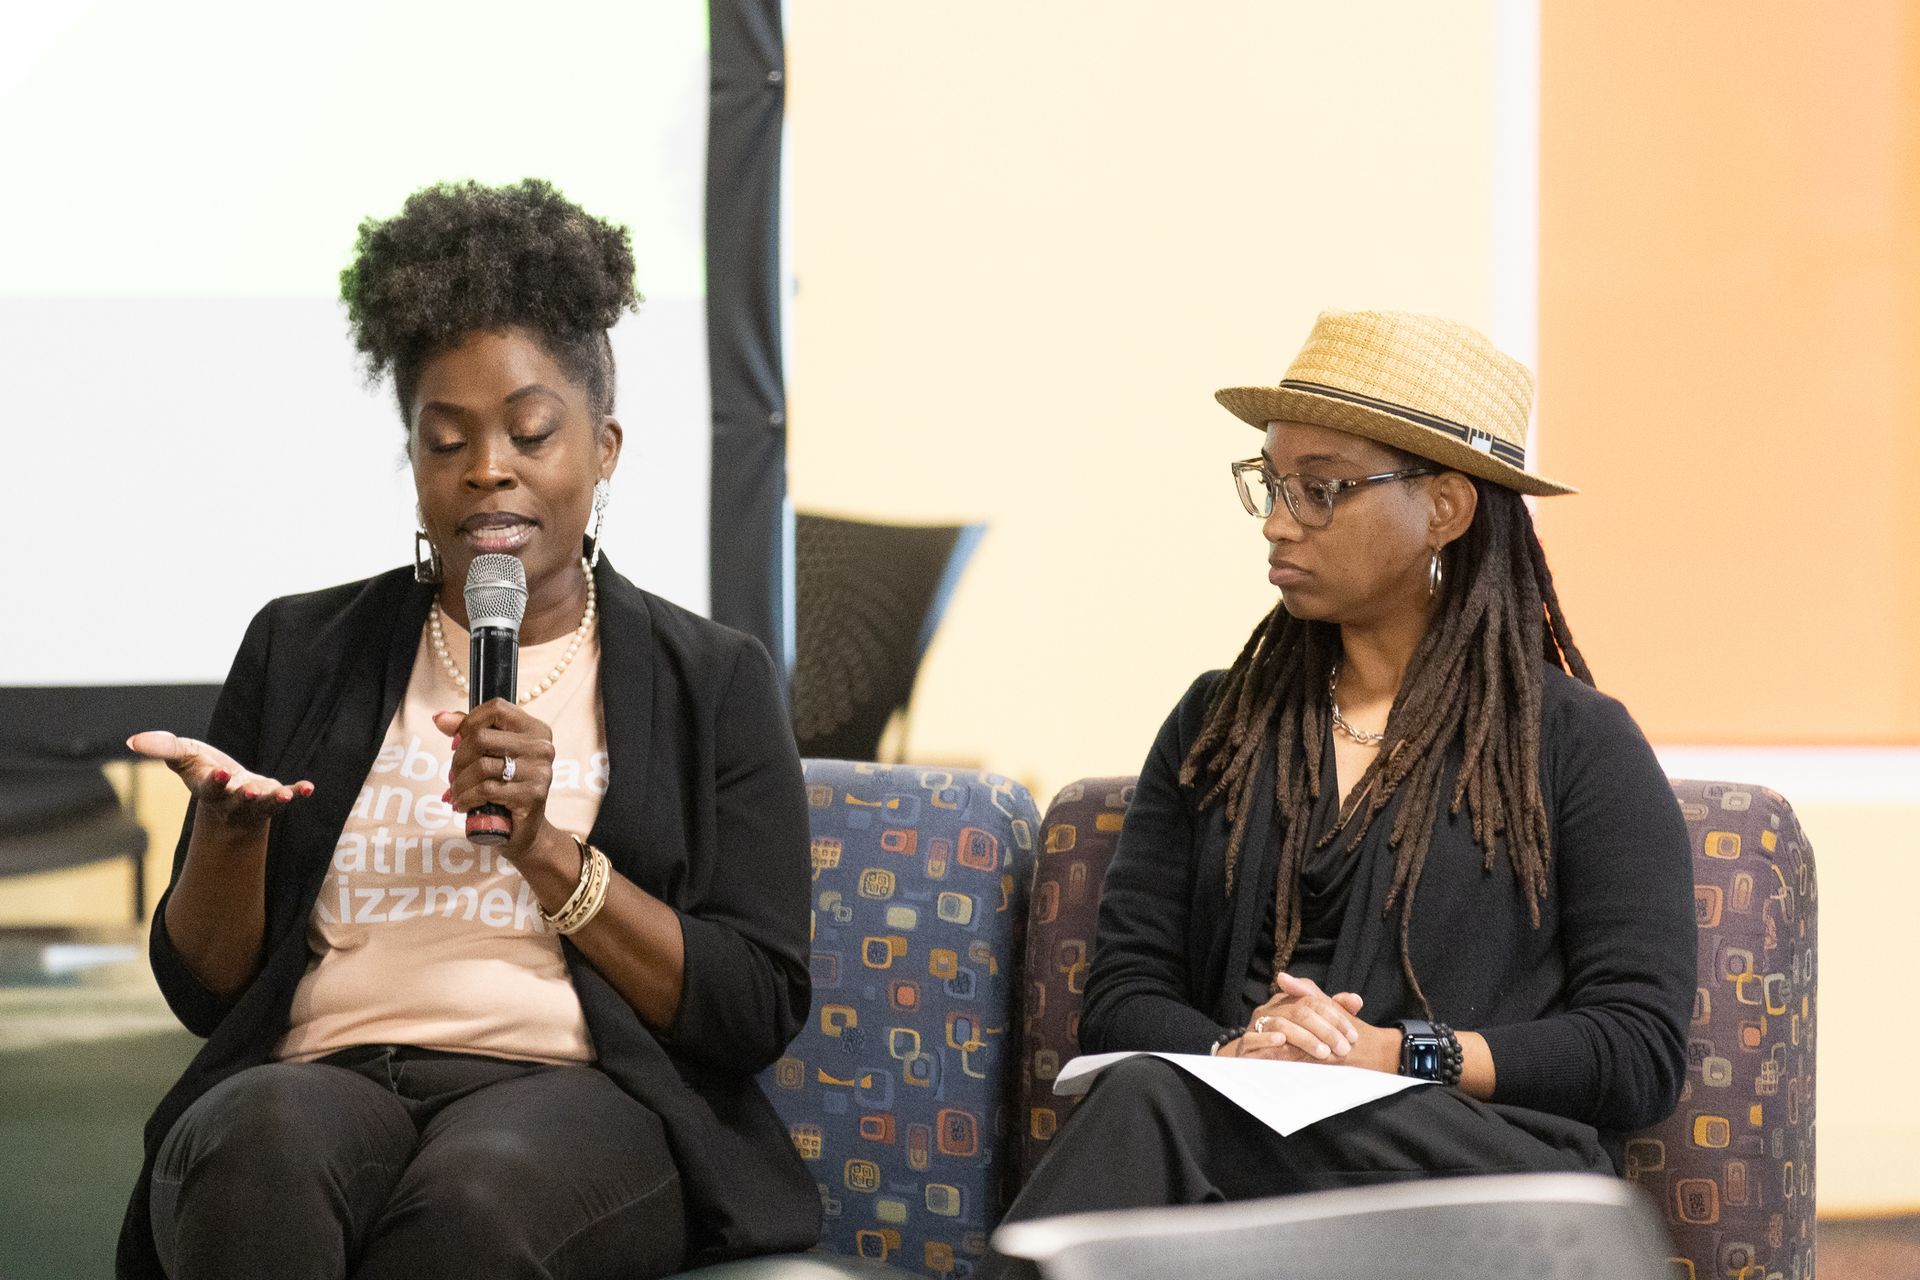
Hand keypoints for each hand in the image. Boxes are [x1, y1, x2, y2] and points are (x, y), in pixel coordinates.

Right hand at [127, 731, 313, 831]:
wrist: (228, 795)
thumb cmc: (204, 772)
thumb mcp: (184, 757)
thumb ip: (163, 748)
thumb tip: (132, 740)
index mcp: (209, 788)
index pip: (210, 787)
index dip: (215, 782)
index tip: (220, 774)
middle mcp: (232, 799)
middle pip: (237, 800)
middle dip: (241, 796)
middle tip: (248, 792)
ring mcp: (255, 802)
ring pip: (263, 805)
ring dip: (272, 800)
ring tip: (283, 796)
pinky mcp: (274, 798)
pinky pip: (287, 797)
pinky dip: (297, 793)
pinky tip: (308, 788)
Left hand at [435, 701, 557, 865]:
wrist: (524, 829)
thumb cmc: (506, 788)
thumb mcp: (491, 756)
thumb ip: (469, 733)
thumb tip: (441, 718)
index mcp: (535, 730)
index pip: (496, 708)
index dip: (469, 722)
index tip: (460, 742)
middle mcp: (541, 746)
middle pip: (482, 738)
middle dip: (458, 759)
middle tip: (454, 775)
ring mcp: (539, 771)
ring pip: (481, 766)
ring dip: (459, 783)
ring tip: (456, 792)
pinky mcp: (532, 795)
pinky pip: (486, 790)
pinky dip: (466, 798)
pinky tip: (463, 805)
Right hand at [1222, 972, 1364, 1061]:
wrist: (1255, 1060)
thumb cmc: (1293, 1044)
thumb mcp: (1316, 1028)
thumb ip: (1336, 1011)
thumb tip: (1356, 999)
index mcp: (1287, 1001)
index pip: (1313, 1002)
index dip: (1335, 1017)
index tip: (1353, 1036)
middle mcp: (1270, 1009)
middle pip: (1299, 1011)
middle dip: (1324, 1030)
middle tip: (1342, 1048)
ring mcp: (1256, 1026)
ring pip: (1280, 1024)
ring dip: (1303, 1038)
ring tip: (1323, 1052)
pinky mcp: (1245, 1045)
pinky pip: (1253, 1038)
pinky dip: (1268, 1039)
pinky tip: (1282, 1042)